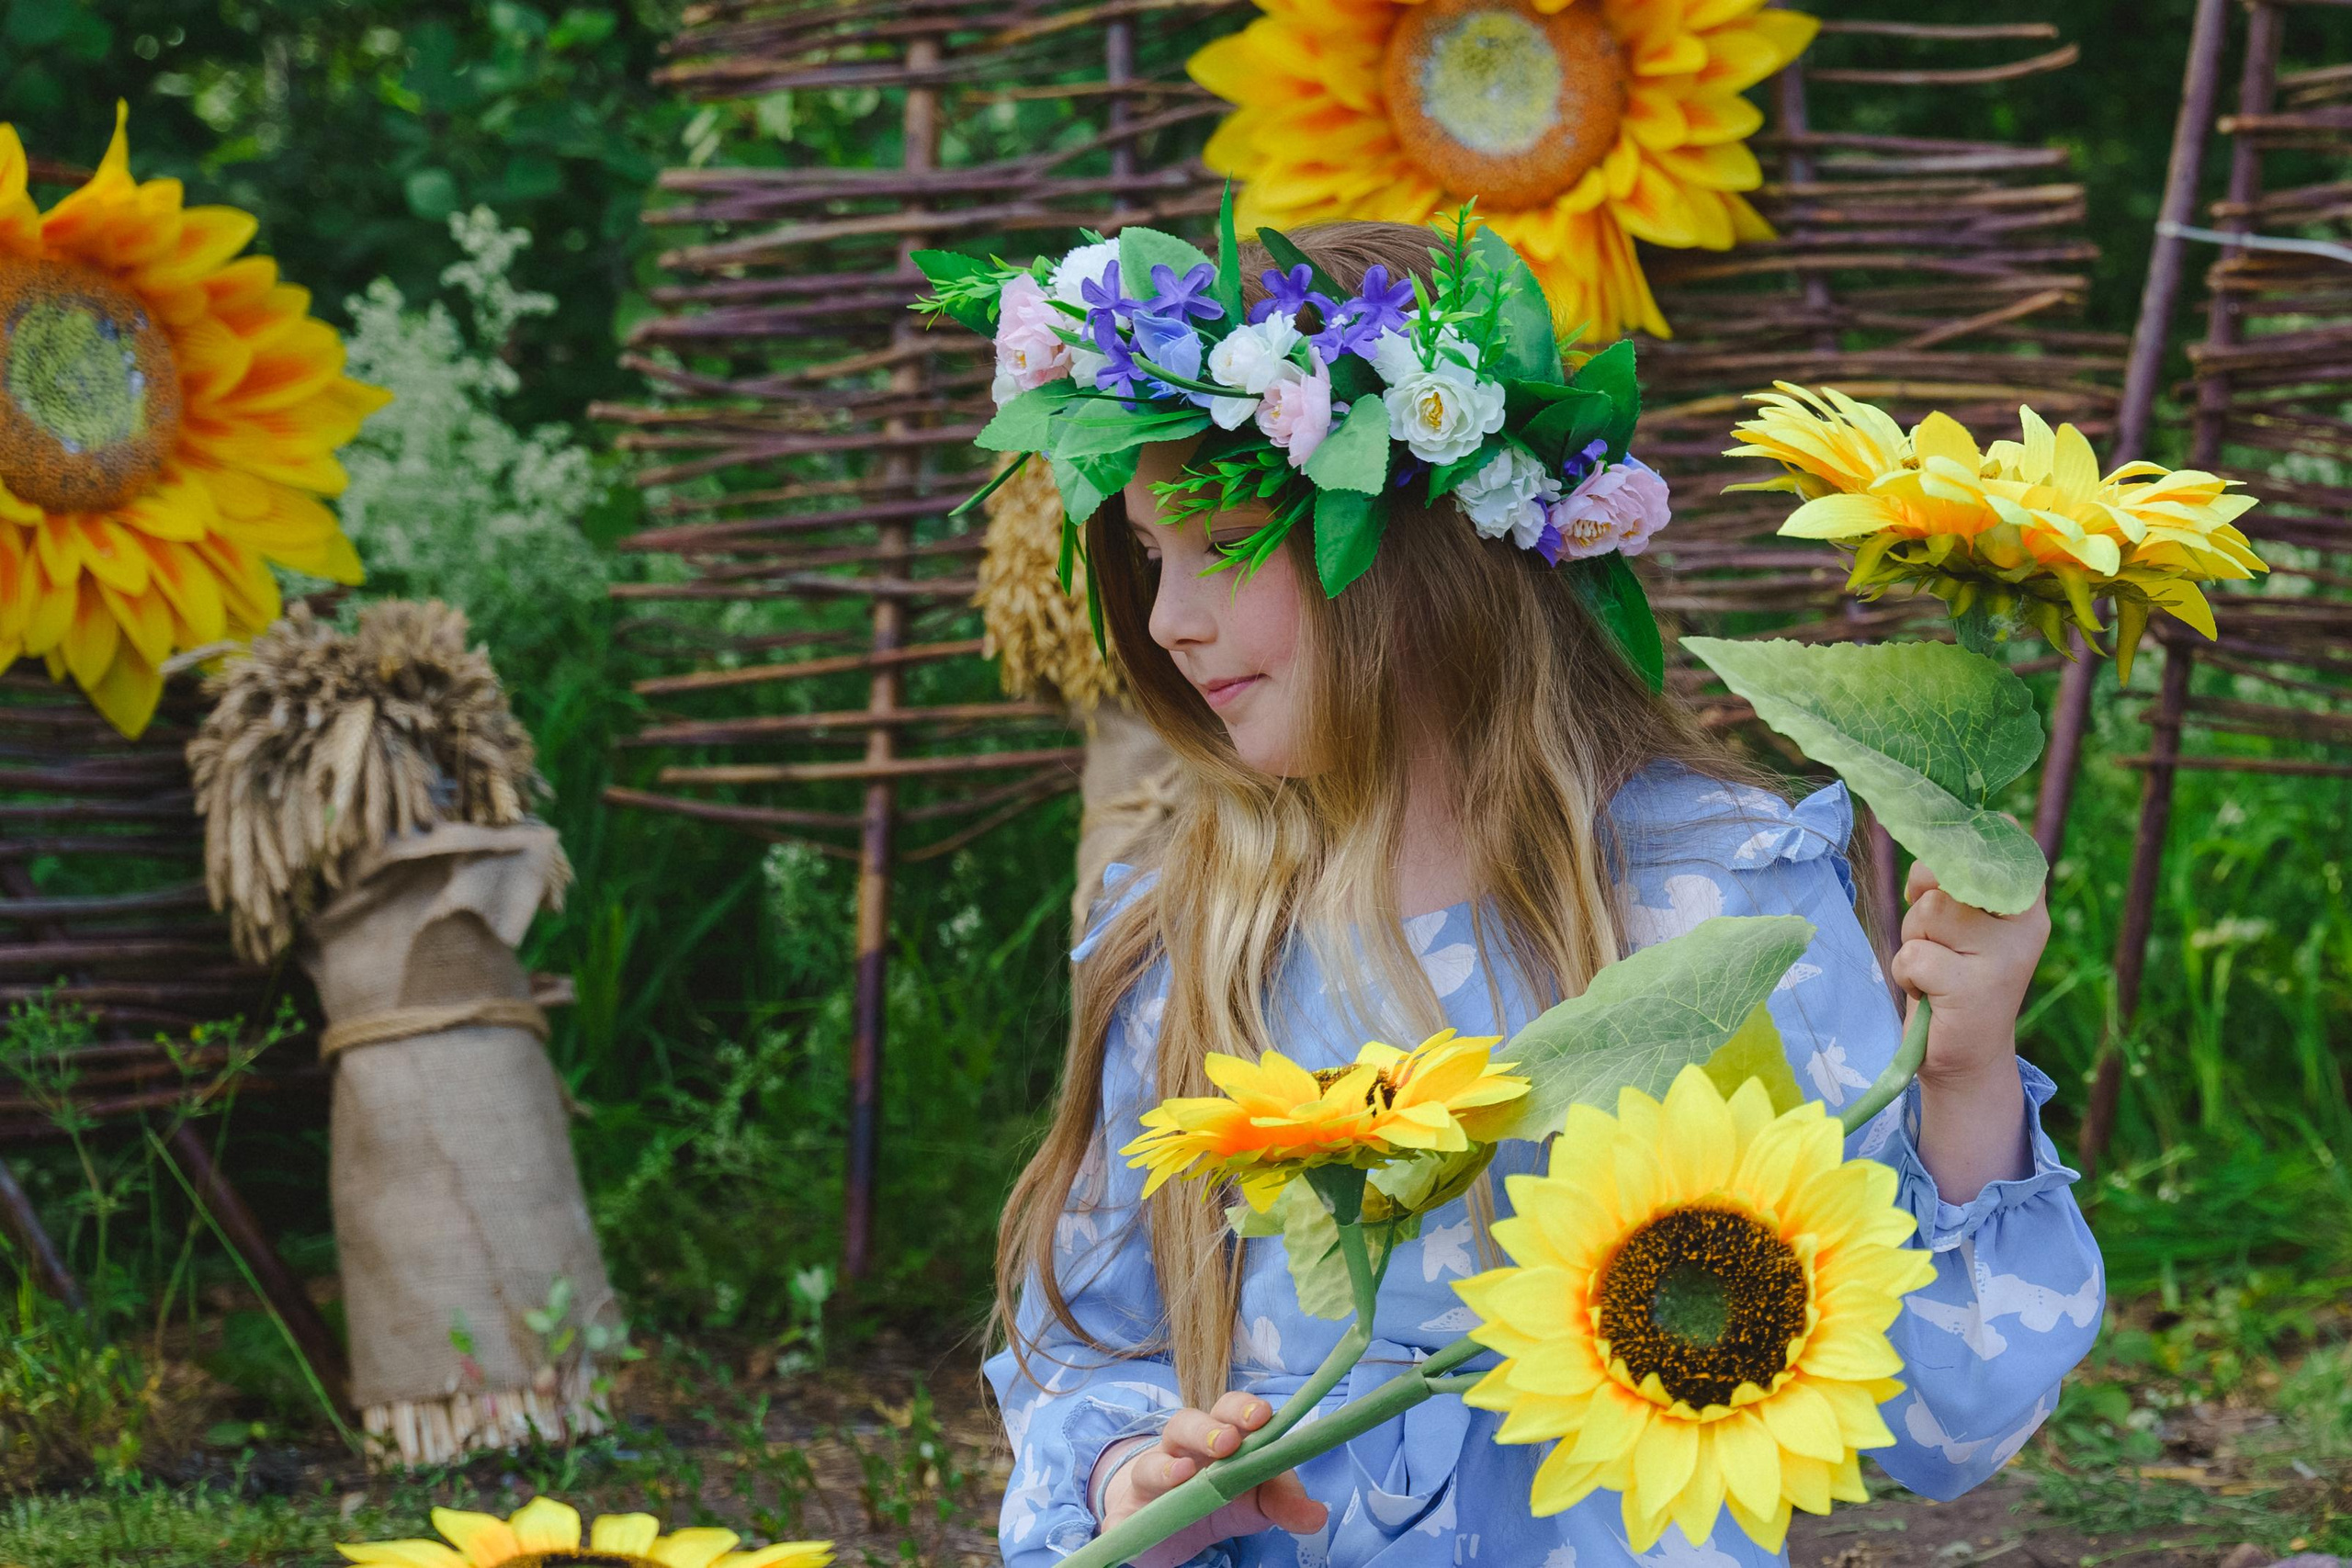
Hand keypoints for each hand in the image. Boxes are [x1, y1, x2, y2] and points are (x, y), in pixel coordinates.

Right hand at [1099, 1391, 1326, 1560]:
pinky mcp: (1129, 1516)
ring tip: (1184, 1475)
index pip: (1228, 1410)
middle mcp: (1180, 1450)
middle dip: (1205, 1429)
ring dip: (1165, 1466)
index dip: (1242, 1408)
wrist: (1168, 1525)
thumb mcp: (1258, 1501)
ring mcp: (1149, 1480)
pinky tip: (1133, 1520)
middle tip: (1228, 1441)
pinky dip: (1126, 1515)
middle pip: (1185, 1424)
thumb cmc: (1220, 1497)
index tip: (1263, 1416)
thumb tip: (1318, 1515)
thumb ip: (1286, 1502)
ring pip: (1149, 1463)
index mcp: (1216, 1436)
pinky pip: (1122, 1513)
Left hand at [1892, 858, 2046, 1199]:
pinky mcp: (1975, 987)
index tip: (1944, 877)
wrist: (1966, 1056)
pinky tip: (1931, 995)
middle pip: (1945, 877)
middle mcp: (2025, 923)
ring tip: (1937, 970)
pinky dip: (1908, 974)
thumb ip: (1949, 884)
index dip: (1956, 848)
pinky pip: (1914, 956)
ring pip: (1928, 913)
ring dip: (1914, 942)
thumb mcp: (1956, 924)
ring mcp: (2004, 955)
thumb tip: (1923, 859)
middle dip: (1922, 909)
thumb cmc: (1953, 976)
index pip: (1999, 839)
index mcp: (2025, 901)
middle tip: (1938, 944)